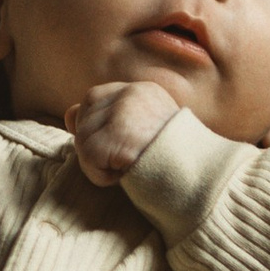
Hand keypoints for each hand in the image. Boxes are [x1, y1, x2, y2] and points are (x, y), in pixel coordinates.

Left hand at [67, 77, 181, 182]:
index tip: (113, 148)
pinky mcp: (117, 134)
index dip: (95, 127)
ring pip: (82, 139)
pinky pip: (87, 157)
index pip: (94, 99)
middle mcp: (132, 93)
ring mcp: (124, 112)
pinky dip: (100, 175)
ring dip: (99, 164)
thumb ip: (107, 119)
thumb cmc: (173, 163)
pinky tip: (123, 177)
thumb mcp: (141, 134)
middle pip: (84, 118)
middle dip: (95, 145)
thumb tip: (69, 115)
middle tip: (123, 162)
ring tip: (127, 170)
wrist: (200, 180)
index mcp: (142, 90)